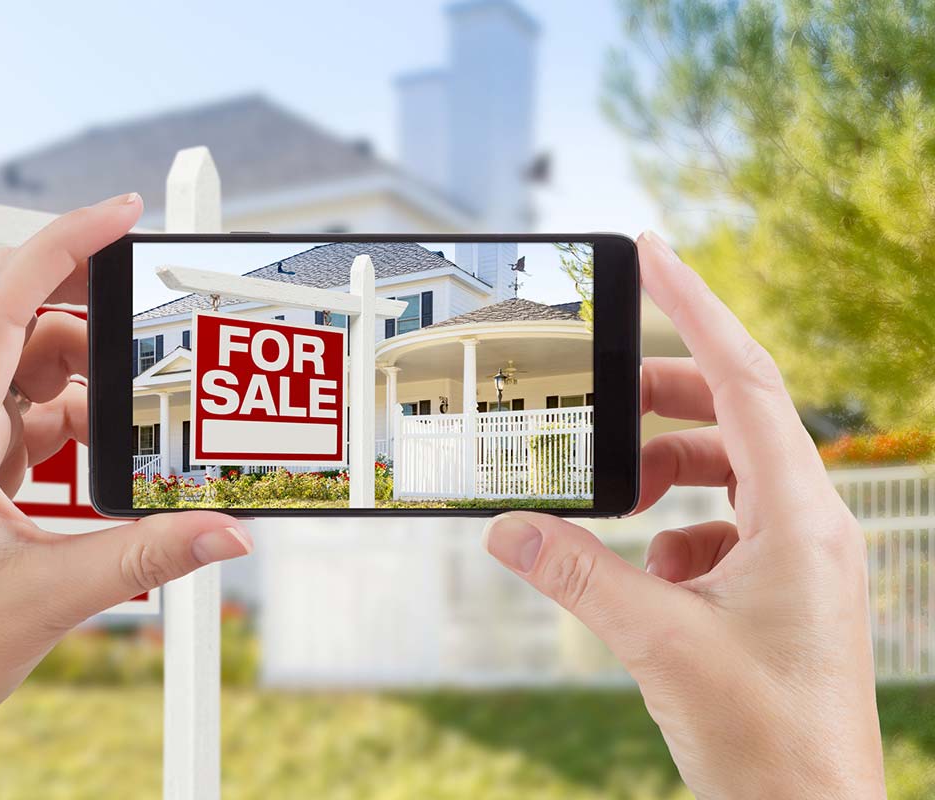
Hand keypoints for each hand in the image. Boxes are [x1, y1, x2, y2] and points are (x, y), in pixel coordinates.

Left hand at [0, 194, 252, 798]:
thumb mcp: (52, 593)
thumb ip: (149, 554)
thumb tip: (225, 530)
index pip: (3, 301)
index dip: (64, 245)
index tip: (117, 216)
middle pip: (17, 319)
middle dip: (86, 302)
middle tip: (149, 305)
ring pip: (26, 368)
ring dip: (84, 373)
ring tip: (135, 402)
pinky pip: (27, 414)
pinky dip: (72, 416)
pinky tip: (104, 449)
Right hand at [484, 231, 884, 798]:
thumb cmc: (768, 741)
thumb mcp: (658, 643)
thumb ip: (578, 575)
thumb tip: (507, 528)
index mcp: (800, 516)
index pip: (744, 379)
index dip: (696, 308)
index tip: (652, 254)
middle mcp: (810, 523)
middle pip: (732, 417)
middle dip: (661, 401)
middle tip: (599, 397)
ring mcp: (799, 557)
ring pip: (727, 472)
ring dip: (665, 472)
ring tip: (613, 495)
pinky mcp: (780, 588)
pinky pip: (723, 525)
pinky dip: (676, 528)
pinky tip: (649, 571)